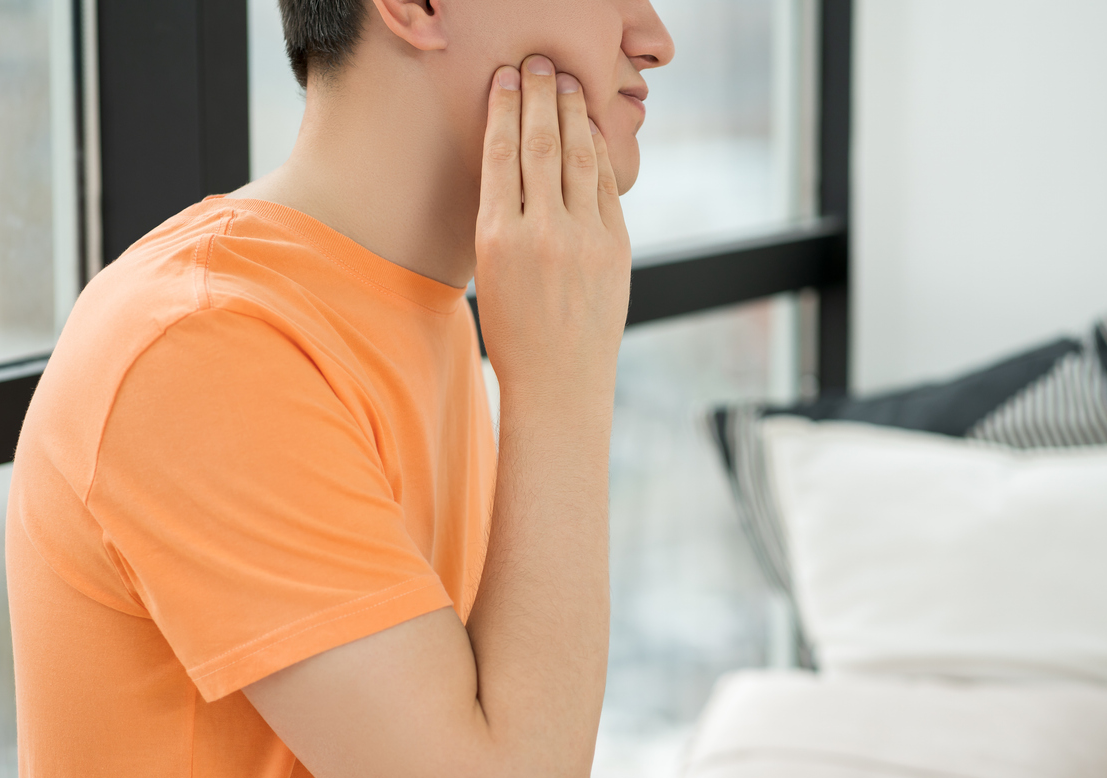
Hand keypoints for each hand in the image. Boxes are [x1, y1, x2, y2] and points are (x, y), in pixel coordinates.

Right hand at [474, 55, 631, 406]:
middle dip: (539, 98)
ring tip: (566, 84)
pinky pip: (605, 186)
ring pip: (577, 157)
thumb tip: (519, 170)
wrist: (561, 384)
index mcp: (498, 239)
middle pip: (541, 145)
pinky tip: (590, 130)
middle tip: (537, 64)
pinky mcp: (616, 247)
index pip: (501, 157)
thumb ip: (503, 222)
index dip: (504, 112)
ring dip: (572, 114)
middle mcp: (542, 232)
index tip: (504, 81)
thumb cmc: (515, 336)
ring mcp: (584, 238)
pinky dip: (597, 152)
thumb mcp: (490, 276)